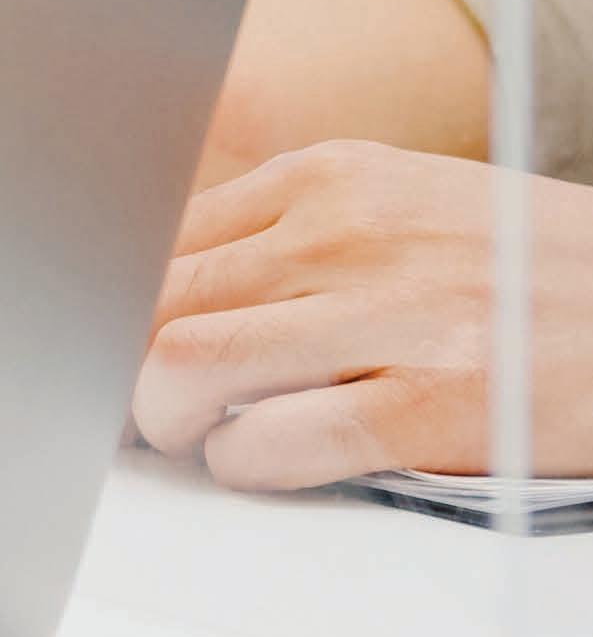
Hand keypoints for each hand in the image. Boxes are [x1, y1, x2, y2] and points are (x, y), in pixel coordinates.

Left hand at [136, 141, 592, 490]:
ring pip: (190, 356)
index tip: (107, 330)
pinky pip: (279, 438)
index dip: (119, 294)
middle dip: (125, 355)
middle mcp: (344, 232)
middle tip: (133, 395)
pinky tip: (250, 459)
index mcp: (330, 177)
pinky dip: (238, 459)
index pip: (164, 231)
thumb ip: (302, 230)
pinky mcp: (434, 406)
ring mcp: (389, 317)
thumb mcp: (407, 204)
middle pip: (161, 292)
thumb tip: (188, 279)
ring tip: (185, 430)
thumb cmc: (528, 266)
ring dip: (164, 410)